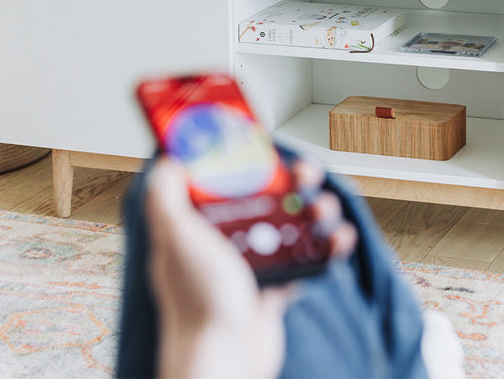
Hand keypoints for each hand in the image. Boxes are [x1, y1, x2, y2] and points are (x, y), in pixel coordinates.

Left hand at [147, 156, 356, 378]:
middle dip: (287, 183)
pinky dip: (325, 249)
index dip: (241, 161)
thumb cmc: (198, 302)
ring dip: (312, 212)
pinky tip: (337, 239)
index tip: (262, 145)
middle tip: (304, 173)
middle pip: (261, 200)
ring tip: (323, 208)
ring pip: (287, 227)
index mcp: (196, 228)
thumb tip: (167, 163)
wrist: (225, 359)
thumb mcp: (177, 238)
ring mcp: (248, 268)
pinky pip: (305, 261)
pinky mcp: (272, 291)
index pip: (218, 182)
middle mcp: (222, 245)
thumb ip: (166, 199)